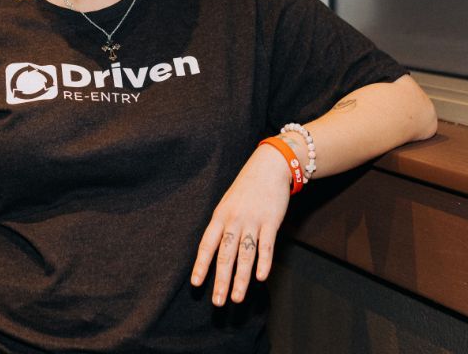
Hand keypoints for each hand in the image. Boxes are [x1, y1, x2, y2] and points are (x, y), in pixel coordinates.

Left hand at [191, 144, 290, 305]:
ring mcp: (253, 221)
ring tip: (237, 298)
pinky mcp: (271, 221)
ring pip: (245, 254)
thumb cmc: (246, 188)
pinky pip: (267, 246)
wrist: (269, 166)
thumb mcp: (228, 204)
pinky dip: (264, 262)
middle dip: (221, 280)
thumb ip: (223, 226)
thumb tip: (214, 252)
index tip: (196, 284)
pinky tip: (261, 278)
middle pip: (226, 254)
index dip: (201, 265)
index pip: (207, 244)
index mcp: (220, 216)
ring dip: (241, 278)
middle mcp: (234, 220)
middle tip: (218, 301)